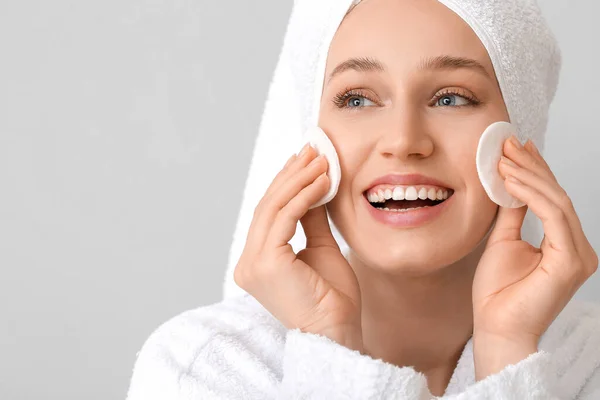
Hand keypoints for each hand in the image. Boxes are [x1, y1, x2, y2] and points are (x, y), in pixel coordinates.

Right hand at [234, 143, 363, 351]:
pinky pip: (285, 218)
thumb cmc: (332, 301)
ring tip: (321, 159)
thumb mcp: (321, 250)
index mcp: (257, 262)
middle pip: (268, 207)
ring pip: (274, 208)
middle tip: (312, 150)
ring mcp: (254, 264)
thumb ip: (312, 220)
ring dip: (299, 179)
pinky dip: (304, 195)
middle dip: (292, 174)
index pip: (269, 214)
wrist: (338, 335)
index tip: (305, 160)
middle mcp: (248, 263)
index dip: (286, 184)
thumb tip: (313, 187)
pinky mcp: (266, 264)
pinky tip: (322, 180)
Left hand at [471, 136, 597, 377]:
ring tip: (504, 158)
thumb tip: (511, 184)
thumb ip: (513, 213)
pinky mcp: (572, 261)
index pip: (552, 199)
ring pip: (558, 201)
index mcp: (564, 244)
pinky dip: (531, 194)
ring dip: (529, 175)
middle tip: (509, 143)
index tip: (516, 147)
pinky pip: (553, 216)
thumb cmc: (497, 292)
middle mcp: (578, 248)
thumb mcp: (503, 241)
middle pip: (557, 195)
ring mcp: (579, 255)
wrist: (495, 326)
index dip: (535, 170)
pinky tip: (510, 180)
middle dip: (532, 166)